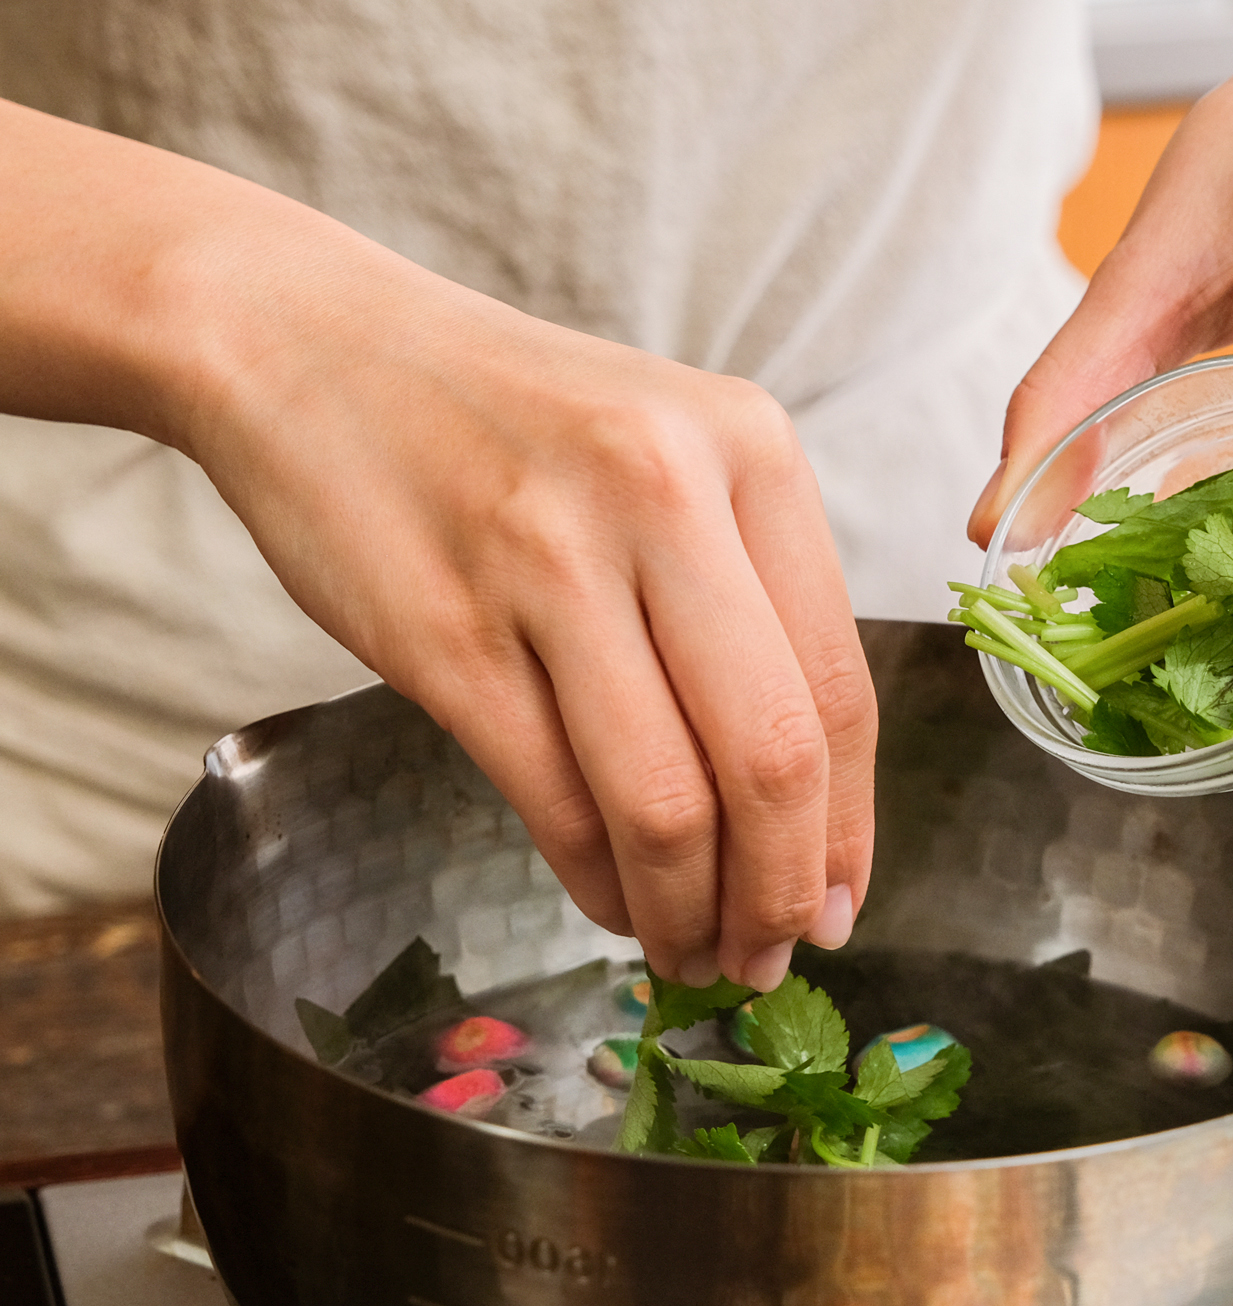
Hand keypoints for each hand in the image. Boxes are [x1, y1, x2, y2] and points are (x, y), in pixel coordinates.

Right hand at [0, 101, 875, 990]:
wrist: (309, 348)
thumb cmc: (512, 429)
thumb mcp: (669, 460)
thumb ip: (749, 604)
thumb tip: (810, 817)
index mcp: (750, 451)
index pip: (840, 689)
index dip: (849, 829)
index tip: (841, 905)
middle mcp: (665, 494)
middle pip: (771, 759)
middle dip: (783, 894)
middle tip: (770, 956)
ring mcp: (549, 562)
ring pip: (664, 804)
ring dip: (690, 913)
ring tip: (693, 953)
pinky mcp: (446, 634)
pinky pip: (557, 805)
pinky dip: (601, 886)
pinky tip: (616, 905)